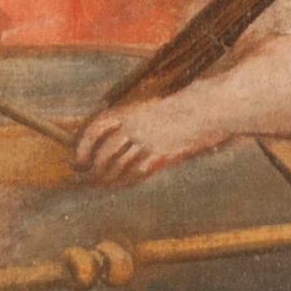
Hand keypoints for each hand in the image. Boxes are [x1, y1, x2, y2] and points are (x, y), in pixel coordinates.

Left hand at [74, 95, 227, 185]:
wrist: (211, 108)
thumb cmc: (184, 105)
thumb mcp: (152, 108)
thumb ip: (133, 122)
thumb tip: (113, 139)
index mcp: (129, 110)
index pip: (94, 130)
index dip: (82, 147)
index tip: (79, 160)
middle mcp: (135, 127)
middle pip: (103, 154)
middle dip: (92, 170)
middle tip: (87, 179)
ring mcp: (148, 142)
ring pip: (118, 167)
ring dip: (107, 179)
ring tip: (101, 184)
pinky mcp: (162, 156)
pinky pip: (137, 173)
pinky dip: (126, 180)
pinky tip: (122, 183)